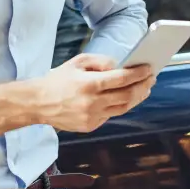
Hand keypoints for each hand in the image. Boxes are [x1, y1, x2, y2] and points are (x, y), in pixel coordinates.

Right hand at [34, 53, 155, 132]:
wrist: (38, 103)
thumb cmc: (58, 79)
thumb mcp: (78, 61)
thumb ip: (101, 61)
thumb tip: (119, 66)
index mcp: (89, 84)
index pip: (122, 79)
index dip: (138, 74)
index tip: (148, 69)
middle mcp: (92, 102)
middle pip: (127, 96)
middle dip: (142, 86)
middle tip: (151, 79)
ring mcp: (92, 117)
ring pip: (122, 108)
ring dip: (136, 98)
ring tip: (144, 89)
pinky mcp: (90, 126)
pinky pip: (111, 115)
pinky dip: (121, 106)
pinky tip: (126, 98)